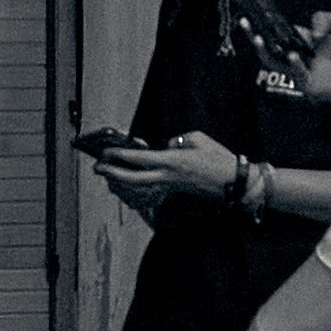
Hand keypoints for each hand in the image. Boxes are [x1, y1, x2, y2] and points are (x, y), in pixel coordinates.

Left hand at [93, 130, 240, 219]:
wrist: (233, 182)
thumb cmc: (218, 158)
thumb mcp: (198, 138)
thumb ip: (179, 140)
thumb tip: (167, 146)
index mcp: (171, 161)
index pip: (138, 159)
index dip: (119, 156)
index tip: (105, 152)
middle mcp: (167, 176)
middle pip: (132, 179)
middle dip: (112, 174)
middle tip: (97, 168)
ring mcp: (170, 187)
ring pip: (139, 188)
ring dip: (121, 183)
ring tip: (107, 177)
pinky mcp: (175, 191)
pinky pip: (150, 192)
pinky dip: (135, 190)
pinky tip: (127, 188)